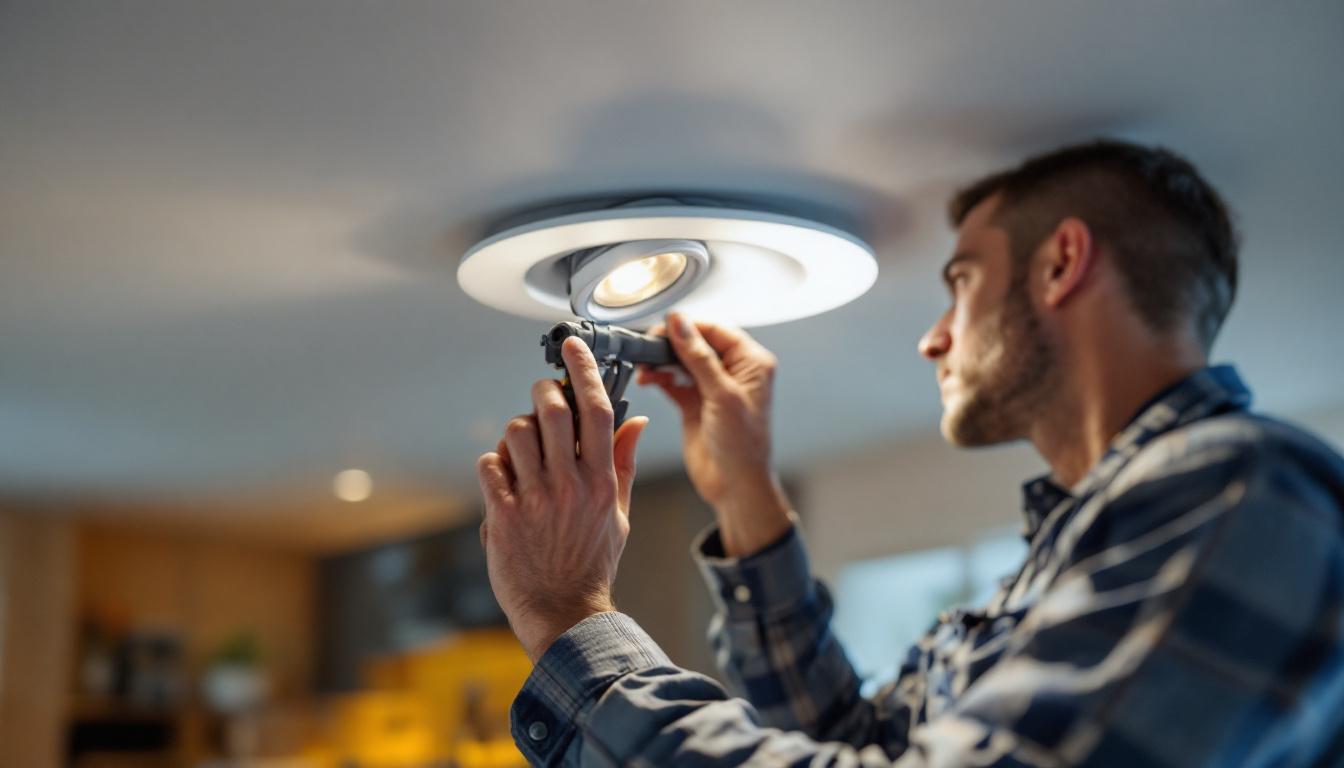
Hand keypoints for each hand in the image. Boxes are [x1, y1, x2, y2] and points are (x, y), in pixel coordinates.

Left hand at [476, 336, 649, 661]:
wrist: (564, 612)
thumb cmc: (592, 563)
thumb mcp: (619, 513)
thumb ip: (623, 463)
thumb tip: (635, 421)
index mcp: (602, 481)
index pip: (597, 410)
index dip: (583, 370)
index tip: (572, 346)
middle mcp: (570, 485)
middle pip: (552, 410)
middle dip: (542, 391)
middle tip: (541, 395)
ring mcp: (535, 499)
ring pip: (515, 432)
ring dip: (515, 431)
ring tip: (521, 449)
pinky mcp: (502, 515)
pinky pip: (489, 465)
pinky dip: (493, 463)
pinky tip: (503, 479)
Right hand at [636, 312, 792, 556]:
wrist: (734, 485)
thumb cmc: (743, 445)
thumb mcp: (722, 395)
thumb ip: (699, 357)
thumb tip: (681, 324)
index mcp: (751, 363)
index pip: (716, 331)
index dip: (689, 327)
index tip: (665, 326)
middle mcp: (732, 372)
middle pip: (696, 343)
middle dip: (671, 344)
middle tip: (649, 346)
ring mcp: (711, 388)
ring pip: (681, 361)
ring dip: (662, 361)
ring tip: (645, 366)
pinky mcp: (694, 403)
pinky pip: (673, 381)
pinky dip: (659, 378)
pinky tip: (648, 379)